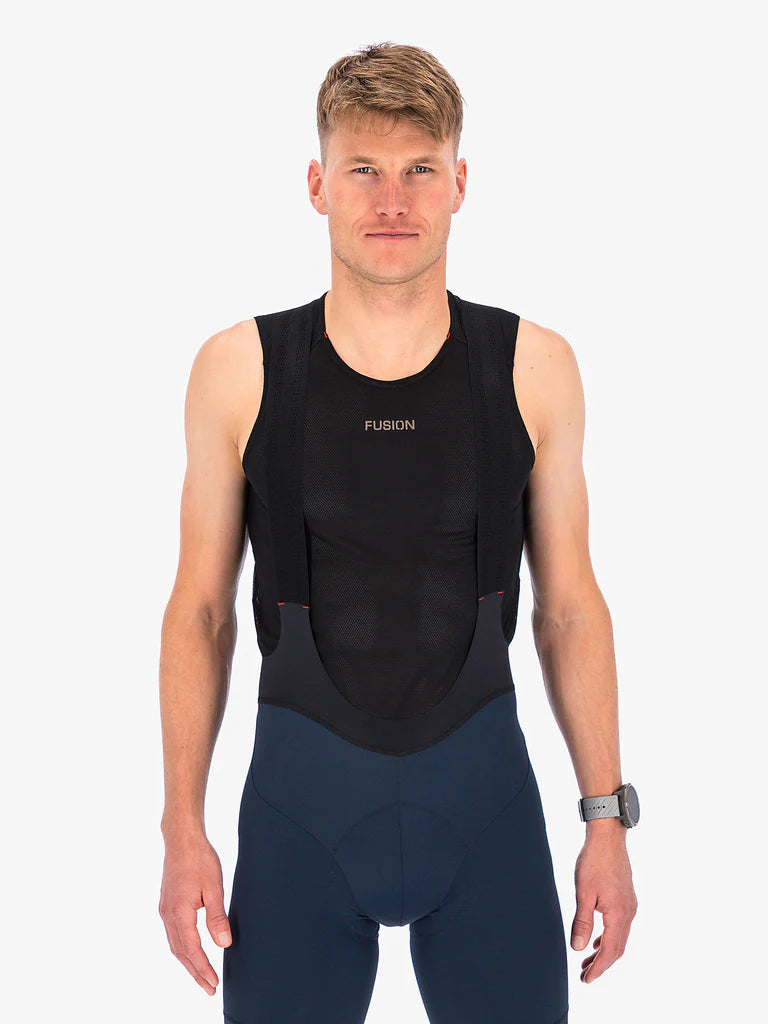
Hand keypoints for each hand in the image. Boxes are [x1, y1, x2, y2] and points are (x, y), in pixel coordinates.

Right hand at [158, 832, 231, 994]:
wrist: (181, 839)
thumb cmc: (199, 858)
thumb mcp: (214, 886)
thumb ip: (217, 917)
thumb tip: (223, 943)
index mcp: (179, 912)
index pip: (192, 950)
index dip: (203, 969)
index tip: (213, 983)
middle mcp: (168, 915)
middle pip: (181, 953)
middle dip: (195, 972)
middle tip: (209, 988)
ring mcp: (164, 910)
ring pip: (175, 945)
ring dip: (188, 963)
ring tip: (201, 976)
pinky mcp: (166, 905)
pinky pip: (172, 935)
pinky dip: (182, 949)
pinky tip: (190, 952)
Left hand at [570, 825, 637, 982]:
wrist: (608, 837)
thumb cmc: (594, 861)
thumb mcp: (583, 893)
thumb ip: (582, 922)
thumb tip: (579, 948)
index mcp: (619, 914)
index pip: (610, 951)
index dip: (598, 968)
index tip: (586, 979)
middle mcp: (629, 913)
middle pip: (617, 948)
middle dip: (602, 963)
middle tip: (585, 975)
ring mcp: (630, 905)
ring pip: (620, 937)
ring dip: (605, 951)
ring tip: (588, 960)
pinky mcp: (627, 897)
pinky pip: (620, 926)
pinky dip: (609, 937)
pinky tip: (598, 938)